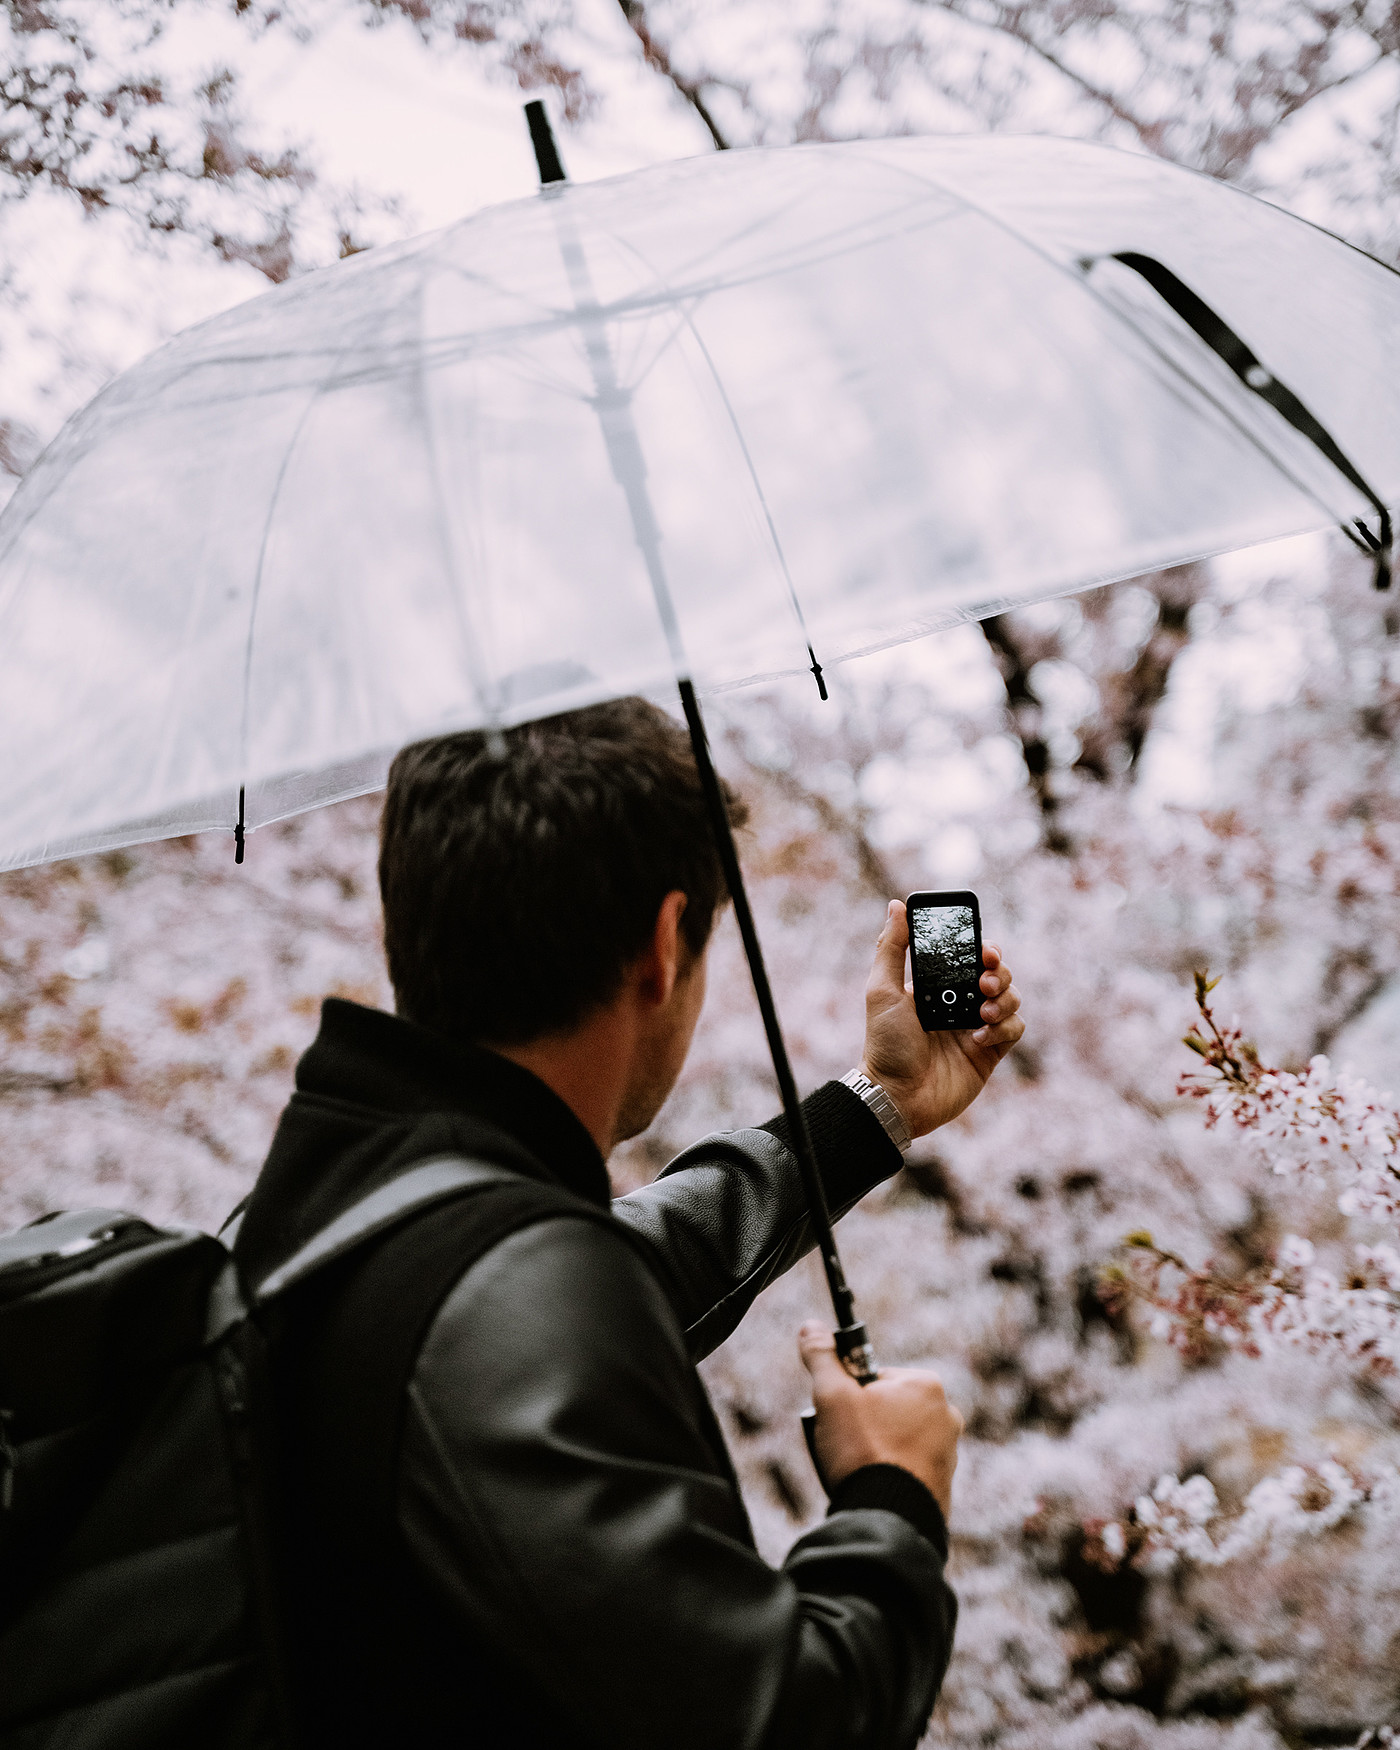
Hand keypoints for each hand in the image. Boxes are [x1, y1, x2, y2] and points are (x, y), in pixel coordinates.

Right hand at [799, 1324, 962, 1517]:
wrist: (888, 1520)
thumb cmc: (863, 1453)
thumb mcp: (831, 1396)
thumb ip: (821, 1357)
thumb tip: (811, 1326)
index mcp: (925, 1385)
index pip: (874, 1378)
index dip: (849, 1396)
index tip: (839, 1416)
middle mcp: (946, 1415)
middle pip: (886, 1409)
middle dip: (862, 1424)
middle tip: (844, 1444)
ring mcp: (948, 1452)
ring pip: (895, 1440)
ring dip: (874, 1450)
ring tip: (855, 1469)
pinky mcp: (943, 1484)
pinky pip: (906, 1469)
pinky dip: (888, 1474)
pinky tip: (871, 1487)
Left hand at [860, 900, 1022, 1139]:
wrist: (897, 1097)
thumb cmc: (884, 1045)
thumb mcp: (882, 990)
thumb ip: (892, 948)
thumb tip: (896, 906)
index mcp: (936, 987)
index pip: (969, 957)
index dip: (984, 949)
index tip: (985, 949)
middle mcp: (958, 1004)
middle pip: (997, 974)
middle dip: (999, 972)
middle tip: (985, 981)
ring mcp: (976, 1028)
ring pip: (1010, 998)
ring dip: (1004, 999)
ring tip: (982, 1012)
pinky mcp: (989, 1053)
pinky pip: (1014, 1029)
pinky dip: (1004, 1028)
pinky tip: (980, 1037)